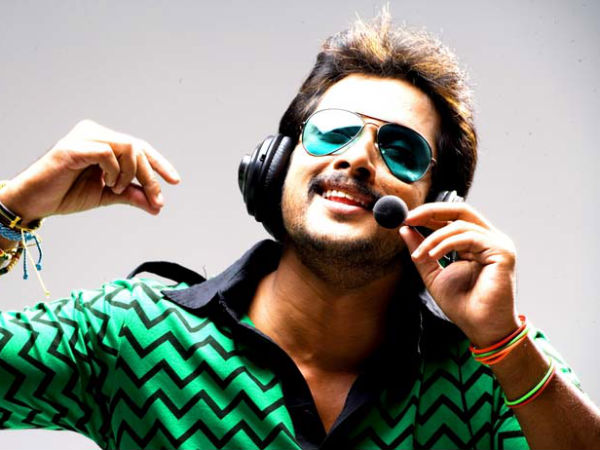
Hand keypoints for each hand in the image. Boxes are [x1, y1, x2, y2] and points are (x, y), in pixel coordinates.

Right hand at [0, 120, 179, 222]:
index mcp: (104, 140)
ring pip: (128, 147)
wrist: (36, 202)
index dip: (159, 164)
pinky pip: (107, 153)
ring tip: (117, 189)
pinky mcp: (73, 147)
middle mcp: (95, 132)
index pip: (140, 147)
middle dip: (150, 177)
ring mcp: (84, 137)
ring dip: (131, 174)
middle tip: (155, 199)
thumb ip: (132, 195)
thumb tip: (157, 205)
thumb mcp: (108, 195)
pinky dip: (114, 171)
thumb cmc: (67, 194)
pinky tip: (106, 183)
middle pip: (138, 148)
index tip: (174, 181)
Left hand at [400, 203, 519, 346]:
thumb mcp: (433, 272)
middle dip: (431, 212)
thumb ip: (421, 250)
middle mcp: (489, 239)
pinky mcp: (502, 252)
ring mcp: (498, 244)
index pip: (453, 217)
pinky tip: (432, 256)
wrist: (480, 328)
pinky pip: (469, 237)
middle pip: (461, 210)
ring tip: (419, 255)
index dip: (429, 214)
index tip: (406, 218)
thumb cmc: (462, 305)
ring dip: (433, 238)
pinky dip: (446, 244)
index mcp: (475, 243)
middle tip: (408, 218)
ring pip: (460, 224)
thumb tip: (404, 229)